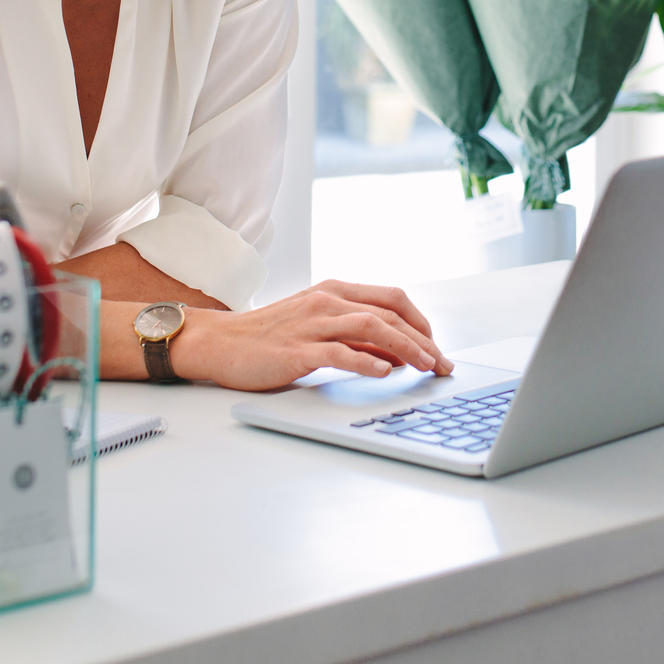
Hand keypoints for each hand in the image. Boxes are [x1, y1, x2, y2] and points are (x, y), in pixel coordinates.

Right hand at [169, 280, 453, 391]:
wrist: (221, 343)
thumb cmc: (270, 337)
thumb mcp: (318, 326)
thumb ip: (356, 335)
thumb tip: (399, 354)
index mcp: (335, 291)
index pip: (392, 299)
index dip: (421, 322)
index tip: (437, 347)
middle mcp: (327, 302)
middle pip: (389, 314)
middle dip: (423, 340)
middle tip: (442, 365)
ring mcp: (312, 324)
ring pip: (371, 327)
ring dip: (406, 348)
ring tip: (425, 367)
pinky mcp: (297, 349)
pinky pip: (338, 352)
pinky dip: (366, 360)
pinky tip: (385, 372)